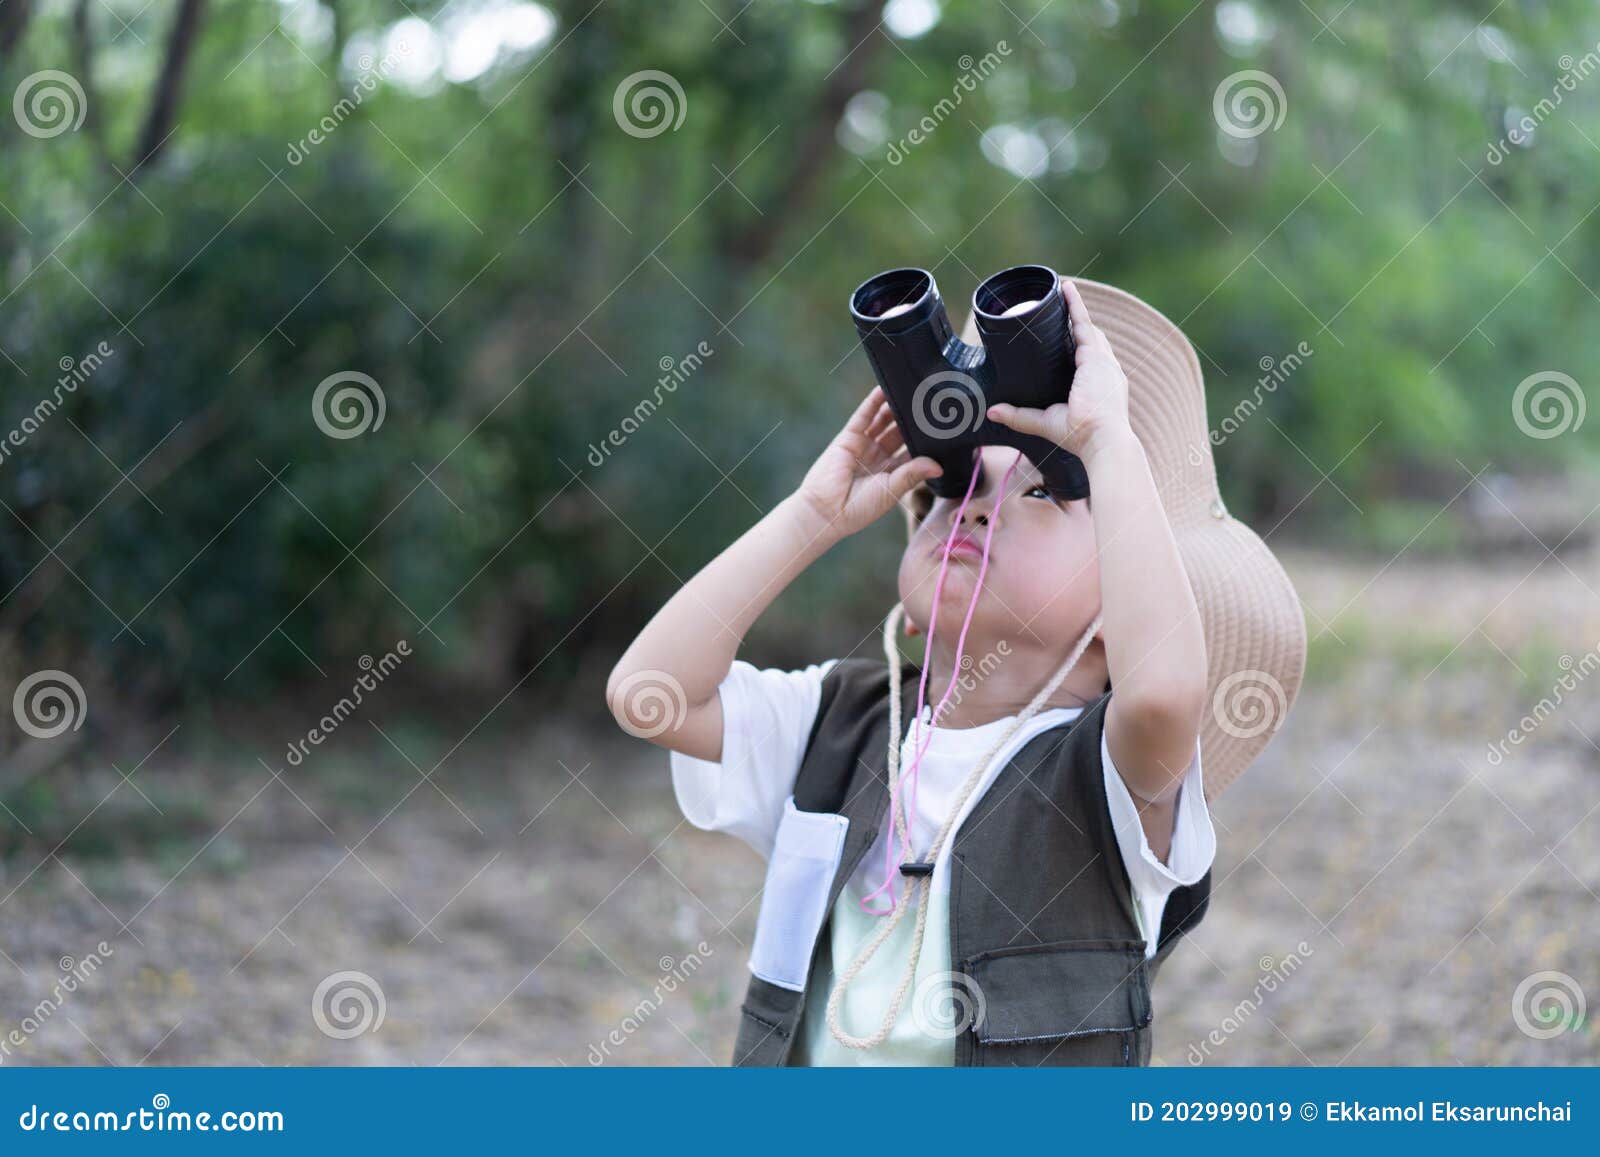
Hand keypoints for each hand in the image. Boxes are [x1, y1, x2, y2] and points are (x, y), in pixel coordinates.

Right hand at [793, 387, 942, 539]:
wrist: (825, 510)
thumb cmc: (859, 508)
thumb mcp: (891, 490)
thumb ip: (913, 474)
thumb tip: (939, 466)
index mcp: (891, 473)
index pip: (913, 452)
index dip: (926, 440)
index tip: (944, 427)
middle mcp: (878, 457)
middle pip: (900, 433)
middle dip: (913, 420)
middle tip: (931, 404)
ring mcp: (863, 445)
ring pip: (883, 421)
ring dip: (896, 407)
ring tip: (913, 392)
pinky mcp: (849, 437)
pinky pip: (864, 416)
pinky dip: (874, 402)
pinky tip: (886, 388)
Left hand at [985, 278, 1132, 460]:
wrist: (1101, 439)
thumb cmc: (1080, 436)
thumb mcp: (1044, 423)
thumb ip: (1019, 416)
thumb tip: (992, 412)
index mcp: (1097, 385)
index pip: (1085, 357)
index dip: (1076, 343)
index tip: (1060, 331)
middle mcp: (1104, 370)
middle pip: (1088, 339)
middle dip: (1076, 322)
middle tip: (1058, 304)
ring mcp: (1102, 361)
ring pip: (1086, 328)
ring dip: (1074, 308)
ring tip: (1062, 290)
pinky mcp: (1095, 356)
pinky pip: (1083, 323)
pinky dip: (1075, 305)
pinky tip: (1065, 289)